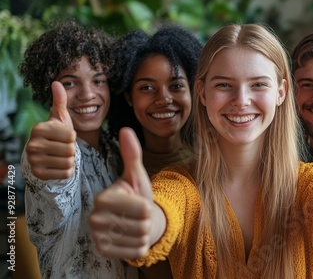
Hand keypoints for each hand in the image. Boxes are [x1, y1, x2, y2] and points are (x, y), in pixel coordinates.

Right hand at [26, 81, 76, 179]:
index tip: (63, 136)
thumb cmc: (57, 133)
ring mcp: (34, 160)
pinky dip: (66, 171)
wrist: (47, 155)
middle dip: (71, 149)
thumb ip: (60, 100)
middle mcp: (33, 145)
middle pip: (70, 149)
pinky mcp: (38, 174)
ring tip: (59, 156)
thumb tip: (57, 82)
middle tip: (62, 147)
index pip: (71, 135)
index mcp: (39, 128)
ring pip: (68, 162)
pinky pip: (65, 173)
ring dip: (69, 160)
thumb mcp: (60, 117)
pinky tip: (57, 165)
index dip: (72, 136)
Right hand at [89, 128, 155, 258]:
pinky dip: (140, 246)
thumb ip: (132, 154)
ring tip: (135, 225)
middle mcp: (95, 218)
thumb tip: (125, 129)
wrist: (133, 221)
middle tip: (138, 216)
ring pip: (140, 238)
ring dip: (144, 233)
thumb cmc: (136, 196)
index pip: (142, 208)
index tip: (139, 202)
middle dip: (146, 220)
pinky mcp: (103, 252)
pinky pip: (136, 252)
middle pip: (142, 224)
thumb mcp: (137, 175)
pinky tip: (131, 238)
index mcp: (103, 198)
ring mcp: (97, 237)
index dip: (147, 206)